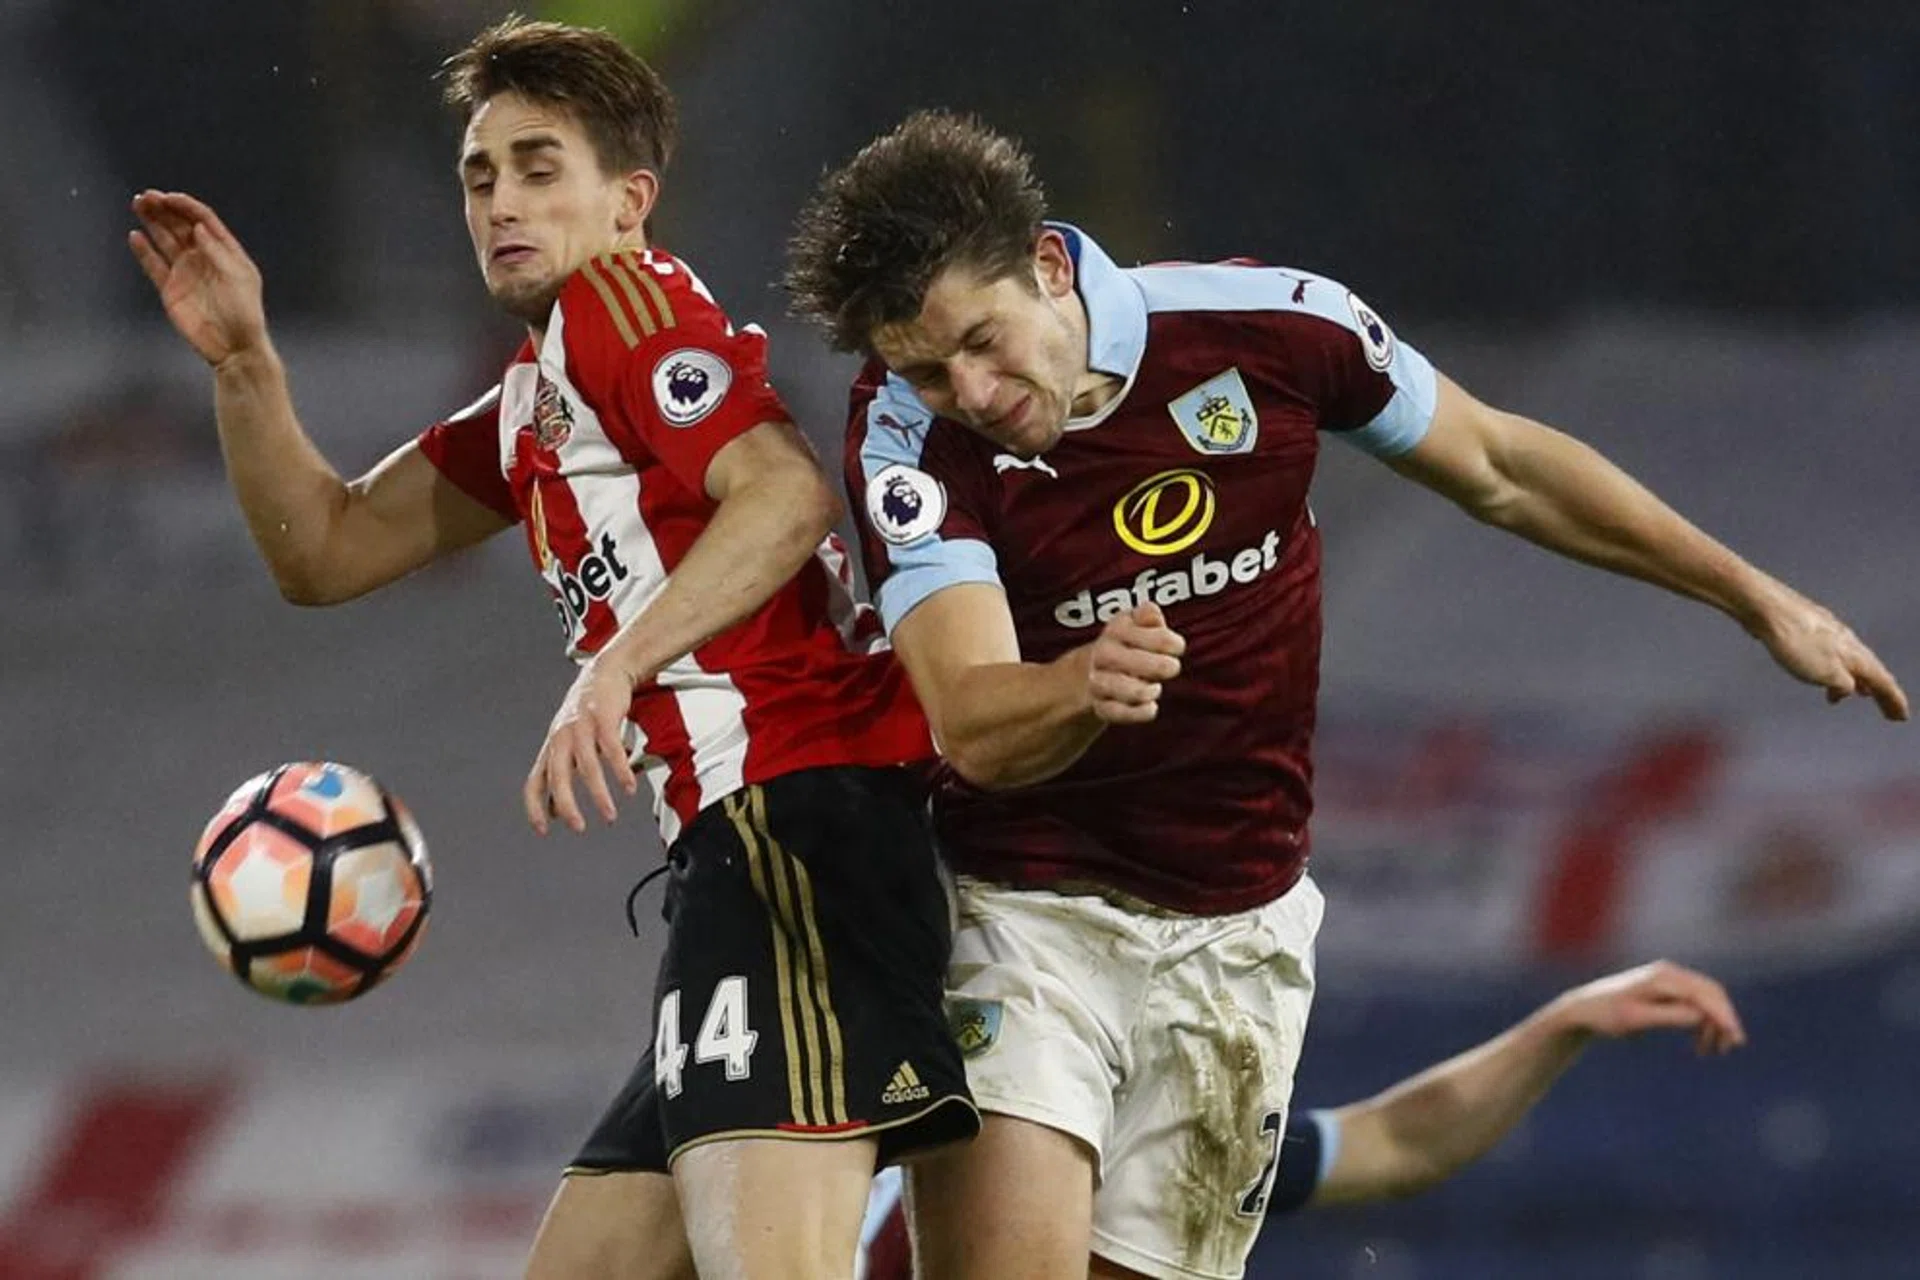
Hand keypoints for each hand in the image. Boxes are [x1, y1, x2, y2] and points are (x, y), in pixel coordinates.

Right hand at [128, 190, 269, 367]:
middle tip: (147, 196)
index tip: (169, 197)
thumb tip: (199, 227)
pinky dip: (144, 251)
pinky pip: (154, 265)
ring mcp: (186, 272)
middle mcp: (203, 258)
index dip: (186, 207)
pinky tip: (135, 236)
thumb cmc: (244, 313)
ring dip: (152, 222)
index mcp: (225, 252)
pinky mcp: (171, 289)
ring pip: (165, 240)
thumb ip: (218, 251)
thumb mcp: (239, 278)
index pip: (203, 221)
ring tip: (138, 204)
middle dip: (165, 209)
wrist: (233, 347)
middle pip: (181, 226)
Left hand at [524, 656, 641, 834]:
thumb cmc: (589, 712)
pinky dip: (620, 771)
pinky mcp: (603, 719)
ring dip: (599, 795)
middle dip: (567, 805)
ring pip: (587, 767)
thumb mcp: (570, 742)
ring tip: (610, 815)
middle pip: (557, 777)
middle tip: (579, 827)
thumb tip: (556, 810)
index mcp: (551, 748)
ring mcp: (581, 727)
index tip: (544, 830)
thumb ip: (562, 772)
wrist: (607, 671)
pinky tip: (628, 787)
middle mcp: (561, 738)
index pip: (534, 783)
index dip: (535, 808)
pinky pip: (612, 750)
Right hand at [1084, 602, 1184, 723]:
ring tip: (1156, 689)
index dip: (1168, 641)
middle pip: (1128, 660)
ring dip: (1142, 690)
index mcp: (1117, 629)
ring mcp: (1100, 680)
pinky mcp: (1101, 705)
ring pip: (1118, 688)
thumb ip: (1148, 615)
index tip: (1177, 647)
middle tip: (1172, 667)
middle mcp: (1104, 654)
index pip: (1142, 633)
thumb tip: (1152, 614)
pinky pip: (1116, 712)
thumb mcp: (1137, 622)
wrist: (1094, 669)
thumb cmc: (1129, 643)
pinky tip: (1151, 708)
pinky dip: (1136, 713)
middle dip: (1156, 666)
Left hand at [1547, 960, 1746, 1056]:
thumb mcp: (1637, 1019)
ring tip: (1711, 1051)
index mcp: (1663, 977)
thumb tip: (1701, 1016)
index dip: (1723, 1016)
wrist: (1583, 1009)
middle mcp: (1669, 973)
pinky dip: (1702, 1021)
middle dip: (1723, 1020)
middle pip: (1711, 993)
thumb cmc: (1606, 1015)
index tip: (1734, 1039)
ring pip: (1705, 999)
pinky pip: (1694, 1003)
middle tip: (1728, 1049)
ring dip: (1713, 1023)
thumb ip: (1670, 1015)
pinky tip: (1700, 1043)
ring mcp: (1667, 979)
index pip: (1704, 994)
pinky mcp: (1665, 989)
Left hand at [1749, 587, 1907, 720]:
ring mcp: (1828, 633)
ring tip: (1860, 694)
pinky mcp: (1809, 629)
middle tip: (1889, 712)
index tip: (1900, 718)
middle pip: (1871, 671)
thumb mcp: (1824, 673)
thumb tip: (1848, 689)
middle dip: (1881, 693)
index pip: (1882, 681)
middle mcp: (1847, 642)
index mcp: (1855, 654)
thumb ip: (1842, 684)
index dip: (1893, 700)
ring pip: (1851, 661)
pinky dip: (1837, 668)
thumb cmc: (1795, 641)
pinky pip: (1832, 654)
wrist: (1766, 608)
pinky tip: (1825, 671)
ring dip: (1859, 680)